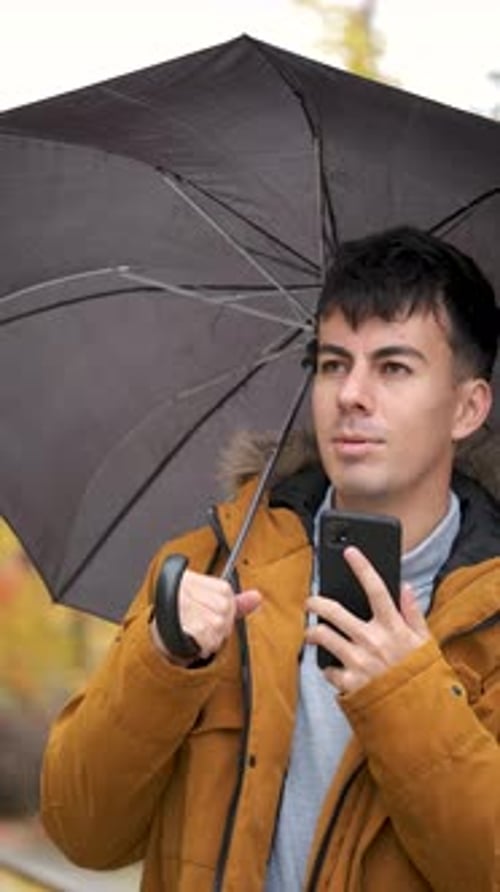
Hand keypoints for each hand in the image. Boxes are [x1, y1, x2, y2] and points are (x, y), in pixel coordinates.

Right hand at [151, 569, 260, 662]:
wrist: (153, 638)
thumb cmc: (180, 619)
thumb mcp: (206, 604)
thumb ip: (235, 602)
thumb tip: (257, 597)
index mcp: (191, 578)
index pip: (226, 595)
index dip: (222, 611)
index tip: (207, 614)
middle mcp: (186, 588)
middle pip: (225, 611)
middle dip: (218, 626)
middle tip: (200, 626)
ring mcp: (184, 605)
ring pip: (219, 626)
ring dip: (210, 638)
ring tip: (194, 633)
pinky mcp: (184, 623)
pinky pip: (209, 639)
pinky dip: (203, 646)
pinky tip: (192, 640)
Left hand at [305, 546, 429, 693]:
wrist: (417, 714)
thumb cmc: (419, 674)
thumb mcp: (424, 642)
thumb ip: (413, 614)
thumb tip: (406, 587)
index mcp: (393, 628)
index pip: (376, 589)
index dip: (362, 567)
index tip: (350, 552)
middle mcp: (373, 641)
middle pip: (334, 611)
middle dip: (316, 602)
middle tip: (310, 602)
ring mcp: (359, 662)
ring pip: (323, 636)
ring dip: (313, 633)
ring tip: (312, 633)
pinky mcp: (349, 683)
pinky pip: (328, 670)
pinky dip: (328, 668)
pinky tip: (334, 669)